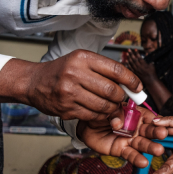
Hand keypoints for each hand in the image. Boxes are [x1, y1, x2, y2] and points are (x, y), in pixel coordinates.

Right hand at [0, 50, 140, 120]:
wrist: (34, 82)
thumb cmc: (63, 70)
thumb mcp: (82, 61)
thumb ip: (104, 70)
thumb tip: (131, 83)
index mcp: (83, 57)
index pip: (116, 69)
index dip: (132, 80)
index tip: (138, 87)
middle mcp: (75, 73)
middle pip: (112, 90)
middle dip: (122, 97)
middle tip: (122, 99)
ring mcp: (69, 92)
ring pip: (104, 105)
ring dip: (113, 108)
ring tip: (112, 106)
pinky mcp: (66, 108)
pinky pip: (93, 115)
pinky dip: (101, 115)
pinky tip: (100, 111)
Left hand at [77, 107, 170, 166]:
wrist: (88, 127)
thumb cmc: (102, 115)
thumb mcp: (109, 110)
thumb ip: (115, 114)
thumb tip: (118, 123)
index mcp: (137, 114)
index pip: (150, 117)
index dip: (159, 120)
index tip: (167, 123)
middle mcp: (137, 128)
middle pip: (149, 131)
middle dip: (156, 132)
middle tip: (163, 134)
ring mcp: (131, 140)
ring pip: (142, 144)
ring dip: (151, 147)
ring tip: (158, 151)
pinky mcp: (123, 150)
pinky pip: (130, 155)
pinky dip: (137, 159)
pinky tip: (143, 162)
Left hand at [125, 49, 156, 84]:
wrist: (150, 81)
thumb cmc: (152, 73)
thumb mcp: (152, 65)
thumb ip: (149, 59)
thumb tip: (146, 54)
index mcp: (144, 64)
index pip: (139, 57)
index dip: (137, 53)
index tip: (135, 49)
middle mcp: (139, 67)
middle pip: (134, 59)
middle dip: (131, 54)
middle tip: (129, 49)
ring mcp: (136, 70)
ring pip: (131, 63)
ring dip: (129, 58)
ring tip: (127, 54)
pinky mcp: (135, 73)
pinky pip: (130, 68)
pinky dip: (128, 64)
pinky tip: (126, 61)